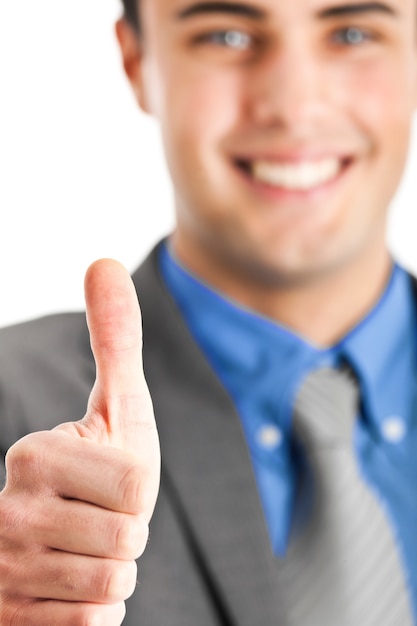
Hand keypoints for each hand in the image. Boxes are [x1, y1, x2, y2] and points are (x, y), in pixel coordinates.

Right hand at [0, 260, 160, 624]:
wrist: (57, 545)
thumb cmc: (100, 468)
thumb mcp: (117, 405)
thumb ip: (114, 338)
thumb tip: (103, 260)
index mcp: (33, 455)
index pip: (136, 487)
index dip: (139, 490)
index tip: (108, 483)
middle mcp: (7, 512)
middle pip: (127, 539)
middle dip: (128, 533)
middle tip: (98, 518)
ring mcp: (3, 572)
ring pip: (111, 586)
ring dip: (113, 570)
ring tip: (84, 549)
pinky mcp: (12, 620)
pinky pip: (92, 625)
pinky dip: (94, 610)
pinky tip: (67, 586)